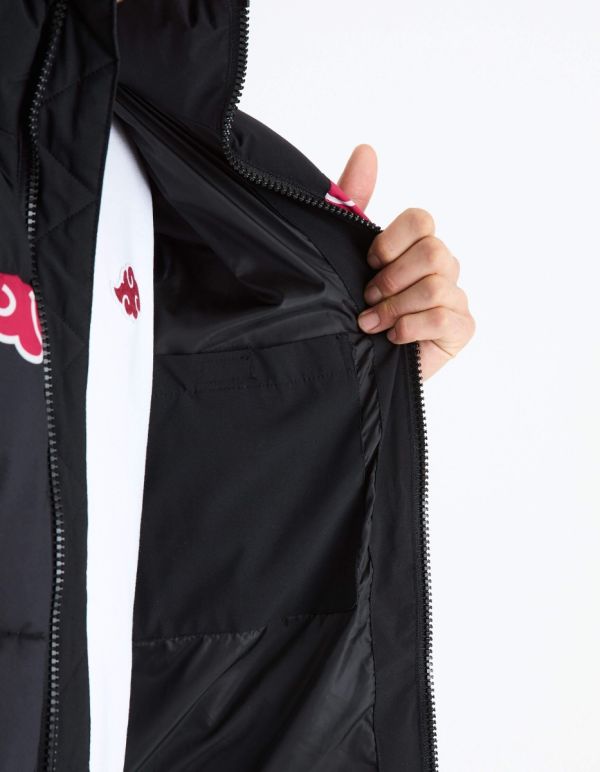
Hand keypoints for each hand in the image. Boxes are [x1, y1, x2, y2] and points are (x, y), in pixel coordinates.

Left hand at [336, 145, 475, 379]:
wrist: (354, 365)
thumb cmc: (352, 310)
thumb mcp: (345, 254)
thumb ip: (353, 203)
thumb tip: (366, 149)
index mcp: (416, 247)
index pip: (421, 219)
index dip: (391, 241)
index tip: (368, 262)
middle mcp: (441, 267)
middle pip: (433, 251)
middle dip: (391, 278)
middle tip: (369, 297)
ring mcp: (455, 297)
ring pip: (435, 285)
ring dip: (395, 307)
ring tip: (373, 323)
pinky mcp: (461, 328)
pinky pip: (443, 317)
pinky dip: (409, 328)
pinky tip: (393, 338)